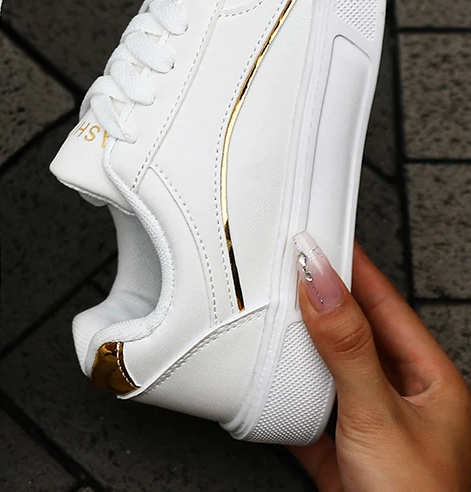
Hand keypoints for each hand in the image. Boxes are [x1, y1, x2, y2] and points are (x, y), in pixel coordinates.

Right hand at [289, 235, 470, 491]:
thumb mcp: (379, 415)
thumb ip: (347, 347)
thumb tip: (322, 282)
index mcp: (427, 377)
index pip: (382, 301)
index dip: (348, 265)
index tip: (313, 236)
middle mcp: (398, 395)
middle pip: (348, 330)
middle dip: (314, 299)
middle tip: (279, 267)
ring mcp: (365, 421)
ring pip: (322, 367)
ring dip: (292, 345)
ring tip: (264, 314)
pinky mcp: (336, 450)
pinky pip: (300, 408)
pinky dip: (276, 393)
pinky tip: (258, 381)